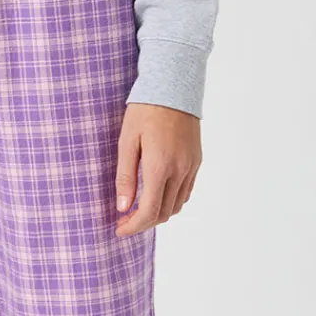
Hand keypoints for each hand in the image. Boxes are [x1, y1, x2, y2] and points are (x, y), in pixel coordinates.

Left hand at [114, 103, 201, 236]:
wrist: (174, 85)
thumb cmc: (144, 111)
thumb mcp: (126, 142)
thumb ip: (125, 177)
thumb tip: (122, 208)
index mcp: (160, 167)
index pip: (148, 211)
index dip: (133, 226)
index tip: (119, 230)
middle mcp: (180, 170)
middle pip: (163, 213)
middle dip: (143, 223)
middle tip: (124, 220)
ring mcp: (191, 166)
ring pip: (176, 206)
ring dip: (157, 214)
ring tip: (138, 209)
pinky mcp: (197, 161)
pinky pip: (185, 192)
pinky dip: (170, 201)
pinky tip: (155, 195)